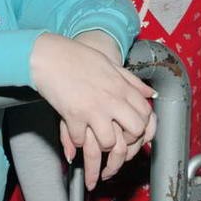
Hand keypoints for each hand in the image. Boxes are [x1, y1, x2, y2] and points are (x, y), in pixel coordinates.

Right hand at [30, 33, 154, 189]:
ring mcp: (92, 109)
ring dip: (102, 145)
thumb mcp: (110, 65)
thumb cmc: (78, 57)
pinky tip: (75, 135)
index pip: (145, 113)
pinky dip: (77, 142)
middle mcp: (111, 99)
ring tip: (95, 140)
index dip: (143, 125)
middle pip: (134, 131)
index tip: (133, 127)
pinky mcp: (73, 116)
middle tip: (118, 141)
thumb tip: (150, 95)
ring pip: (109, 143)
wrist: (50, 56)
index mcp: (121, 86)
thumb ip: (132, 81)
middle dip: (129, 141)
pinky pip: (81, 141)